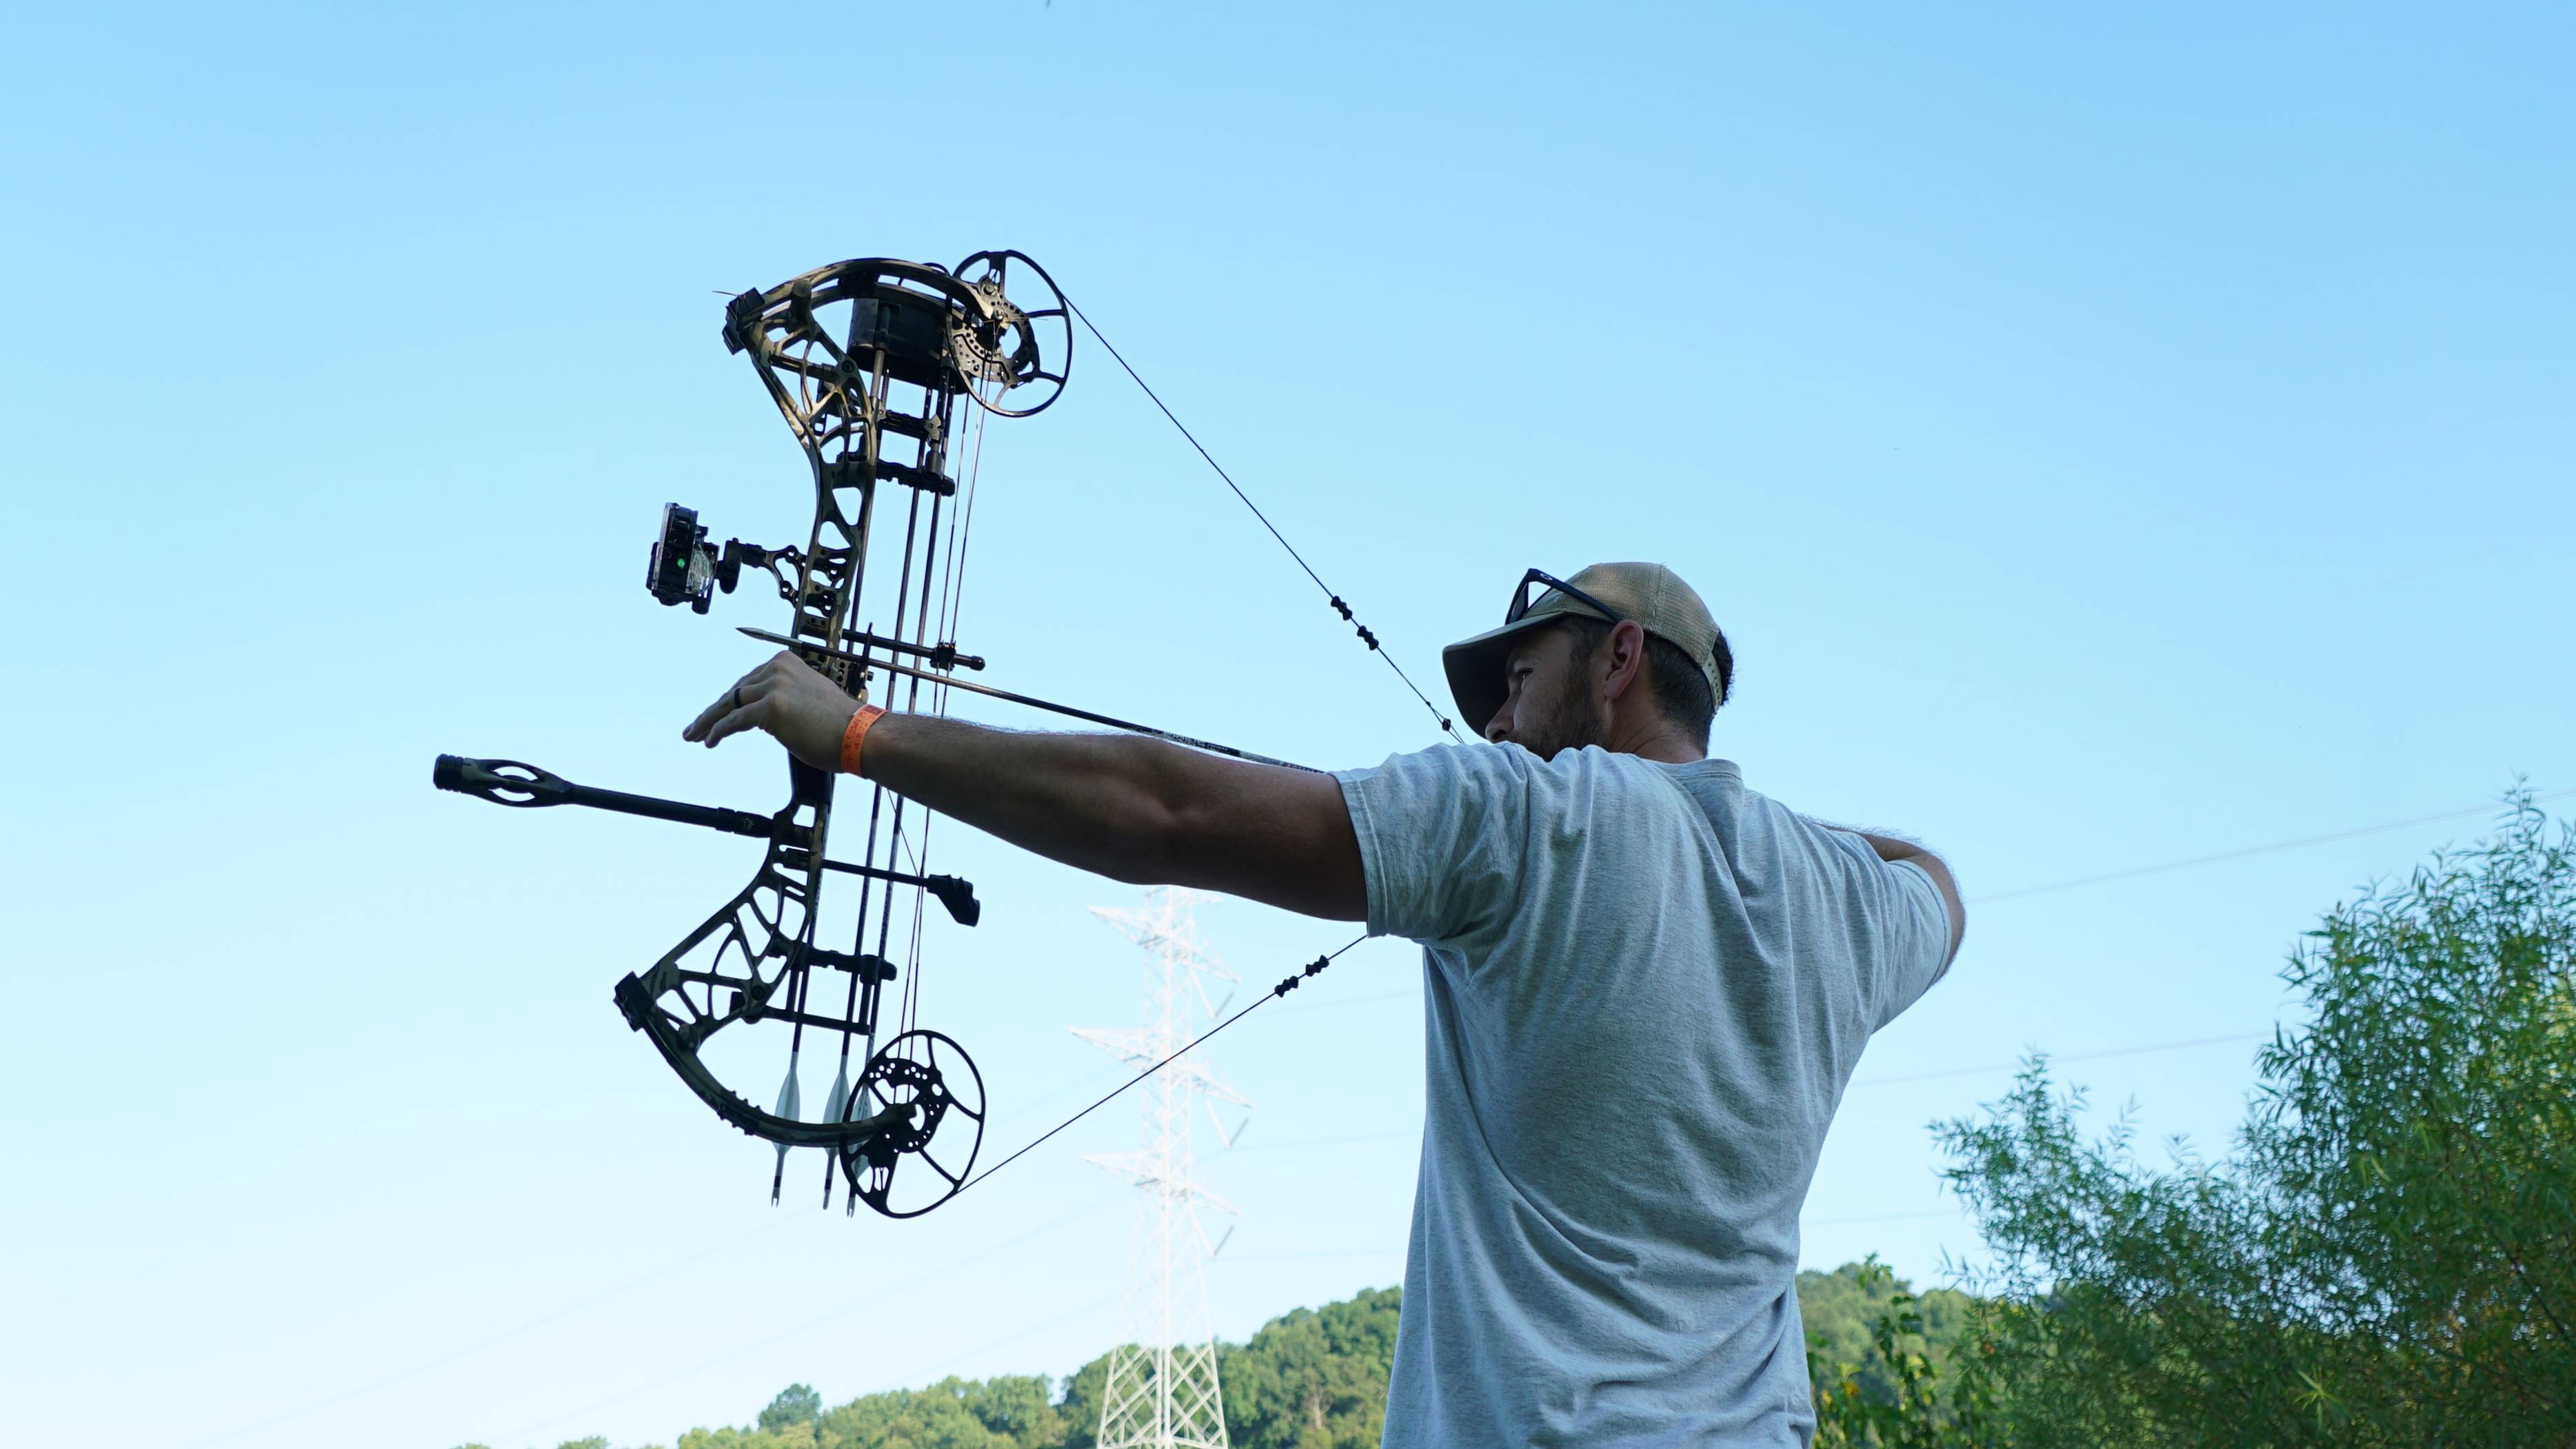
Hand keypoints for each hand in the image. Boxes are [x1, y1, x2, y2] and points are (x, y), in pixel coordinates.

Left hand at [683, 651, 861, 770]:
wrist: (860, 735)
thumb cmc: (840, 725)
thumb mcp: (809, 698)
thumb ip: (785, 698)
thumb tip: (764, 713)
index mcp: (787, 662)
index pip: (748, 681)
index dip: (729, 700)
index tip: (716, 713)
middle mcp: (777, 669)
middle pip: (735, 691)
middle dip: (714, 711)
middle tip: (696, 727)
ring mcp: (773, 687)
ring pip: (730, 704)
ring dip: (709, 722)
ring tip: (695, 735)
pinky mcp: (770, 708)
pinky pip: (735, 721)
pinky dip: (719, 731)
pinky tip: (710, 741)